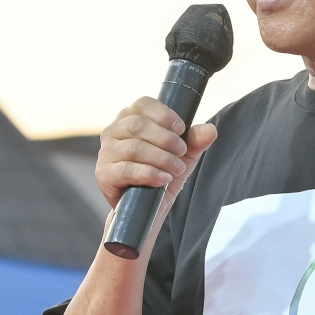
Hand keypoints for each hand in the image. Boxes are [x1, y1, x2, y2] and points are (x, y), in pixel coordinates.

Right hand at [96, 97, 216, 211]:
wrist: (147, 210)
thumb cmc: (161, 175)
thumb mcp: (183, 157)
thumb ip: (195, 141)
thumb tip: (210, 130)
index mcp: (130, 119)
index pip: (143, 104)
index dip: (164, 114)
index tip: (181, 129)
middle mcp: (114, 132)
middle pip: (138, 125)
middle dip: (166, 139)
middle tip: (181, 153)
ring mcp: (106, 153)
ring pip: (134, 148)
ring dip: (161, 158)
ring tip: (176, 169)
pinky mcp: (104, 174)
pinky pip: (126, 170)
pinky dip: (149, 173)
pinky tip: (163, 179)